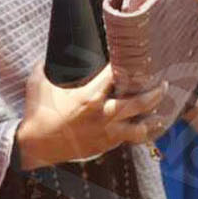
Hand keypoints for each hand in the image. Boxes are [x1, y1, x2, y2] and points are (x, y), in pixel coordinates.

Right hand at [18, 63, 170, 167]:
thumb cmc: (37, 112)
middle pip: (139, 103)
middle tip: (163, 83)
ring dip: (153, 119)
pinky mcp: (104, 146)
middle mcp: (103, 115)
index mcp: (89, 97)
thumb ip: (47, 65)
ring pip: (139, 128)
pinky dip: (139, 133)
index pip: (115, 76)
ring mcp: (106, 133)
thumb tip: (51, 52)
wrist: (34, 146)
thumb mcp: (39, 82)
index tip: (134, 55)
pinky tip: (146, 128)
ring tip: (162, 112)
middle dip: (155, 92)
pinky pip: (128, 140)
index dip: (127, 64)